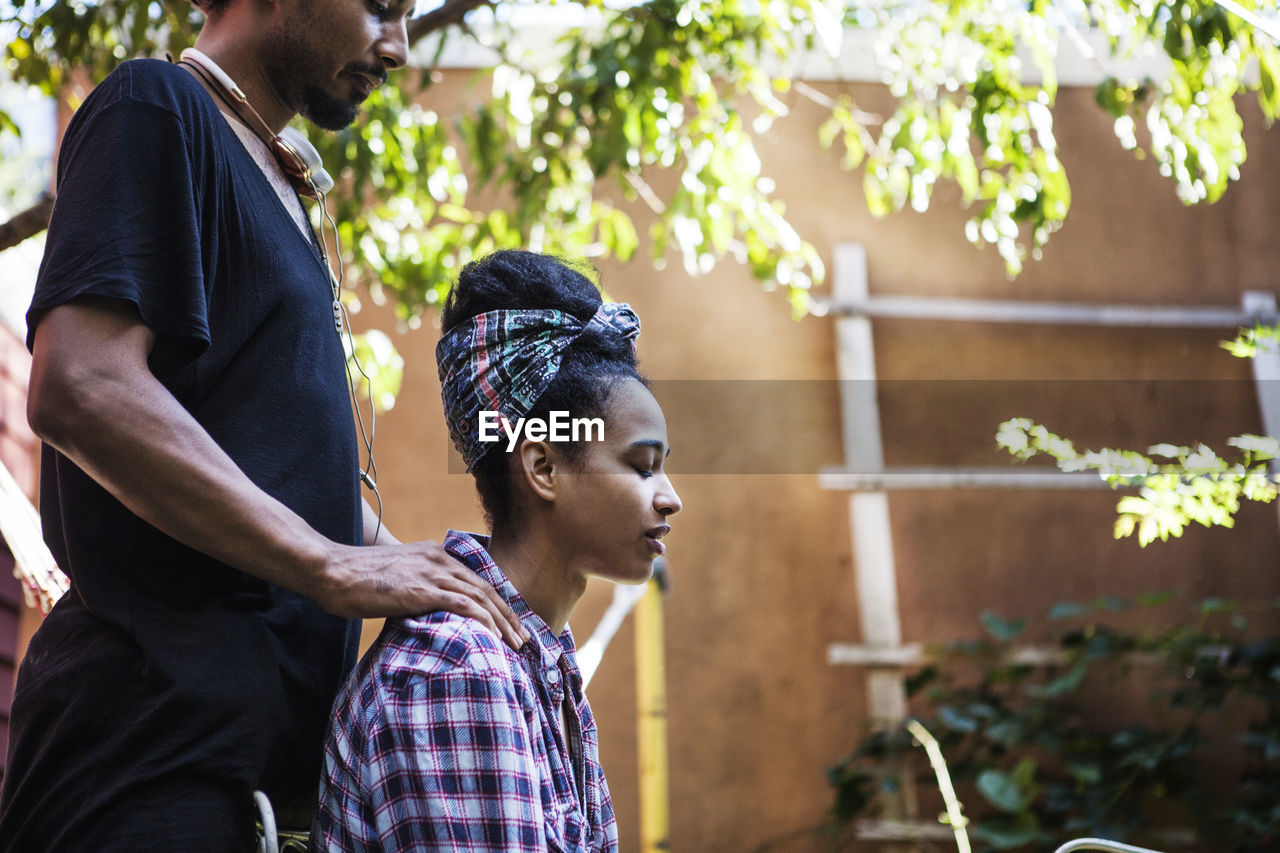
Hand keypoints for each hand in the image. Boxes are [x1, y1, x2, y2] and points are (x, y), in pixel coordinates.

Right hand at [316, 539, 529, 649]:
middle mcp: (439, 559)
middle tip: (524, 638)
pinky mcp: (421, 590)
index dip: (498, 603)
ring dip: (502, 622)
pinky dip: (483, 621)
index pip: (477, 579)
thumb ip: (416, 588)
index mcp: (435, 554)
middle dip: (508, 615)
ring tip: (515, 644)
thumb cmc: (356, 580)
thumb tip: (429, 613)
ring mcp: (431, 573)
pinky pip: (462, 605)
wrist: (332, 572)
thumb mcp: (395, 578)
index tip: (511, 623)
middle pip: (486, 588)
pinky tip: (493, 638)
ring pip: (480, 597)